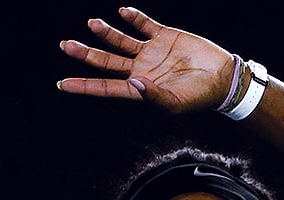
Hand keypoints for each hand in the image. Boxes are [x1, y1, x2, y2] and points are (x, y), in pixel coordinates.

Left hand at [58, 7, 234, 112]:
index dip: (83, 85)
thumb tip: (133, 82)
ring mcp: (151, 52)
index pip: (105, 87)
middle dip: (85, 54)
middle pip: (106, 62)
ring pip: (120, 41)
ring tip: (92, 23)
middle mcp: (141, 69)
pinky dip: (133, 18)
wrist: (222, 78)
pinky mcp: (164, 36)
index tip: (62, 83)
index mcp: (139, 88)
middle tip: (65, 46)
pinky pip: (144, 24)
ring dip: (105, 32)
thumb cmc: (199, 97)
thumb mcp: (174, 103)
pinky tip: (123, 12)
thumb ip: (152, 95)